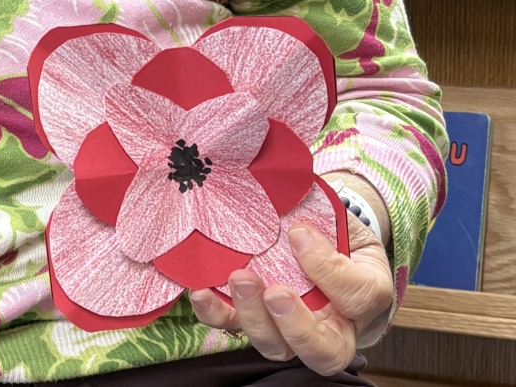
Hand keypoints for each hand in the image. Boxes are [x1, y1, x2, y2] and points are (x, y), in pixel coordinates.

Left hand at [189, 216, 392, 374]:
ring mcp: (289, 328)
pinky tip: (202, 292)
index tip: (299, 233)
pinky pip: (233, 327)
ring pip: (276, 347)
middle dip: (295, 325)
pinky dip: (215, 313)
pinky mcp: (254, 319)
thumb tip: (298, 212)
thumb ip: (330, 220)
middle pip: (322, 351)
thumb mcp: (344, 221)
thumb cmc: (334, 229)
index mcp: (363, 297)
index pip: (357, 298)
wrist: (317, 235)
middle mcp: (332, 326)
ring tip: (239, 279)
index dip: (328, 270)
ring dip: (252, 316)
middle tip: (274, 291)